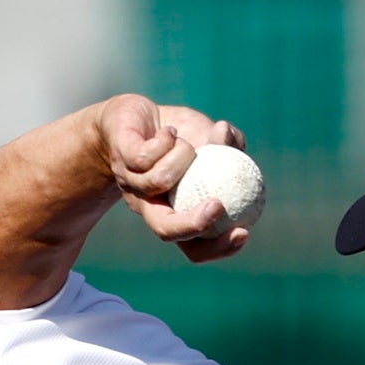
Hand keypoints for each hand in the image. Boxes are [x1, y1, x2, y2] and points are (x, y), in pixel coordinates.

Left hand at [100, 95, 252, 263]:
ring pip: (159, 181)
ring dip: (183, 157)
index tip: (244, 232)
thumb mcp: (210, 139)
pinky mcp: (121, 158)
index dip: (219, 248)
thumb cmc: (180, 132)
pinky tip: (168, 132)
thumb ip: (230, 146)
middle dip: (194, 225)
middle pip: (166, 230)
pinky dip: (166, 141)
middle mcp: (149, 205)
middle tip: (218, 205)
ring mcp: (132, 184)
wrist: (136, 115)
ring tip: (184, 144)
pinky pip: (146, 156)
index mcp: (174, 213)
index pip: (195, 248)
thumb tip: (232, 142)